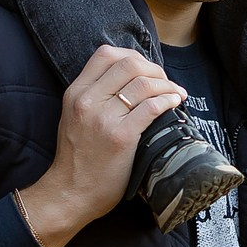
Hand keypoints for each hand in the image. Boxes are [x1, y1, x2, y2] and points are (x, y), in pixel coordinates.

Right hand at [15, 45, 184, 246]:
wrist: (70, 193)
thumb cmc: (76, 158)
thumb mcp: (74, 117)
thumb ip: (93, 96)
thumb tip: (128, 80)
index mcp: (75, 92)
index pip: (106, 54)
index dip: (132, 56)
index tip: (146, 69)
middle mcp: (87, 100)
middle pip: (129, 64)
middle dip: (154, 69)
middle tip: (165, 82)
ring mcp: (104, 118)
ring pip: (143, 83)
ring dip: (167, 85)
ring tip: (176, 93)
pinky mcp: (121, 137)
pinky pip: (151, 107)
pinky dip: (168, 100)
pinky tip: (174, 104)